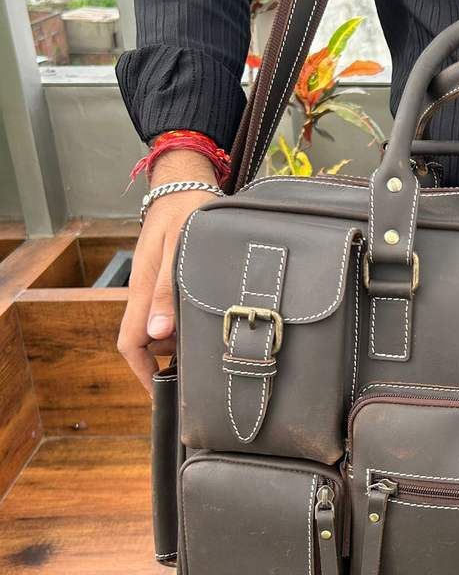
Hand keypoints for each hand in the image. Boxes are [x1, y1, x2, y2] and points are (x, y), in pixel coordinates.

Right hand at [117, 150, 221, 393]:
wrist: (186, 183)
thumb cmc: (185, 211)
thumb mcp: (179, 249)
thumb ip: (168, 291)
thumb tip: (159, 335)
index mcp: (143, 290)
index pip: (131, 343)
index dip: (143, 372)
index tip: (163, 391)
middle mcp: (147, 293)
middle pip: (148, 341)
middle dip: (167, 363)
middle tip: (200, 376)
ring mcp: (157, 287)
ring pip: (163, 329)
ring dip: (180, 343)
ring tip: (213, 352)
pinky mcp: (170, 280)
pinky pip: (174, 312)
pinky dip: (189, 324)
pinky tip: (212, 325)